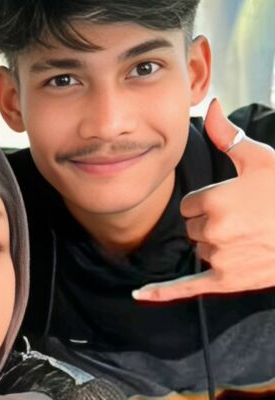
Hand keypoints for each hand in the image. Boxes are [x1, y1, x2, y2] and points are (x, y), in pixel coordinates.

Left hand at [134, 98, 274, 301]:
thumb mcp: (260, 159)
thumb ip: (227, 136)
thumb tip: (211, 104)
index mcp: (215, 200)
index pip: (188, 205)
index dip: (207, 203)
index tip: (232, 201)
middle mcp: (213, 230)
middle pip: (191, 227)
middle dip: (210, 223)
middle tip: (245, 220)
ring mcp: (220, 257)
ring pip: (200, 250)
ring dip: (215, 245)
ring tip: (249, 237)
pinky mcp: (227, 281)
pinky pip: (187, 287)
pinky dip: (163, 293)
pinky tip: (139, 295)